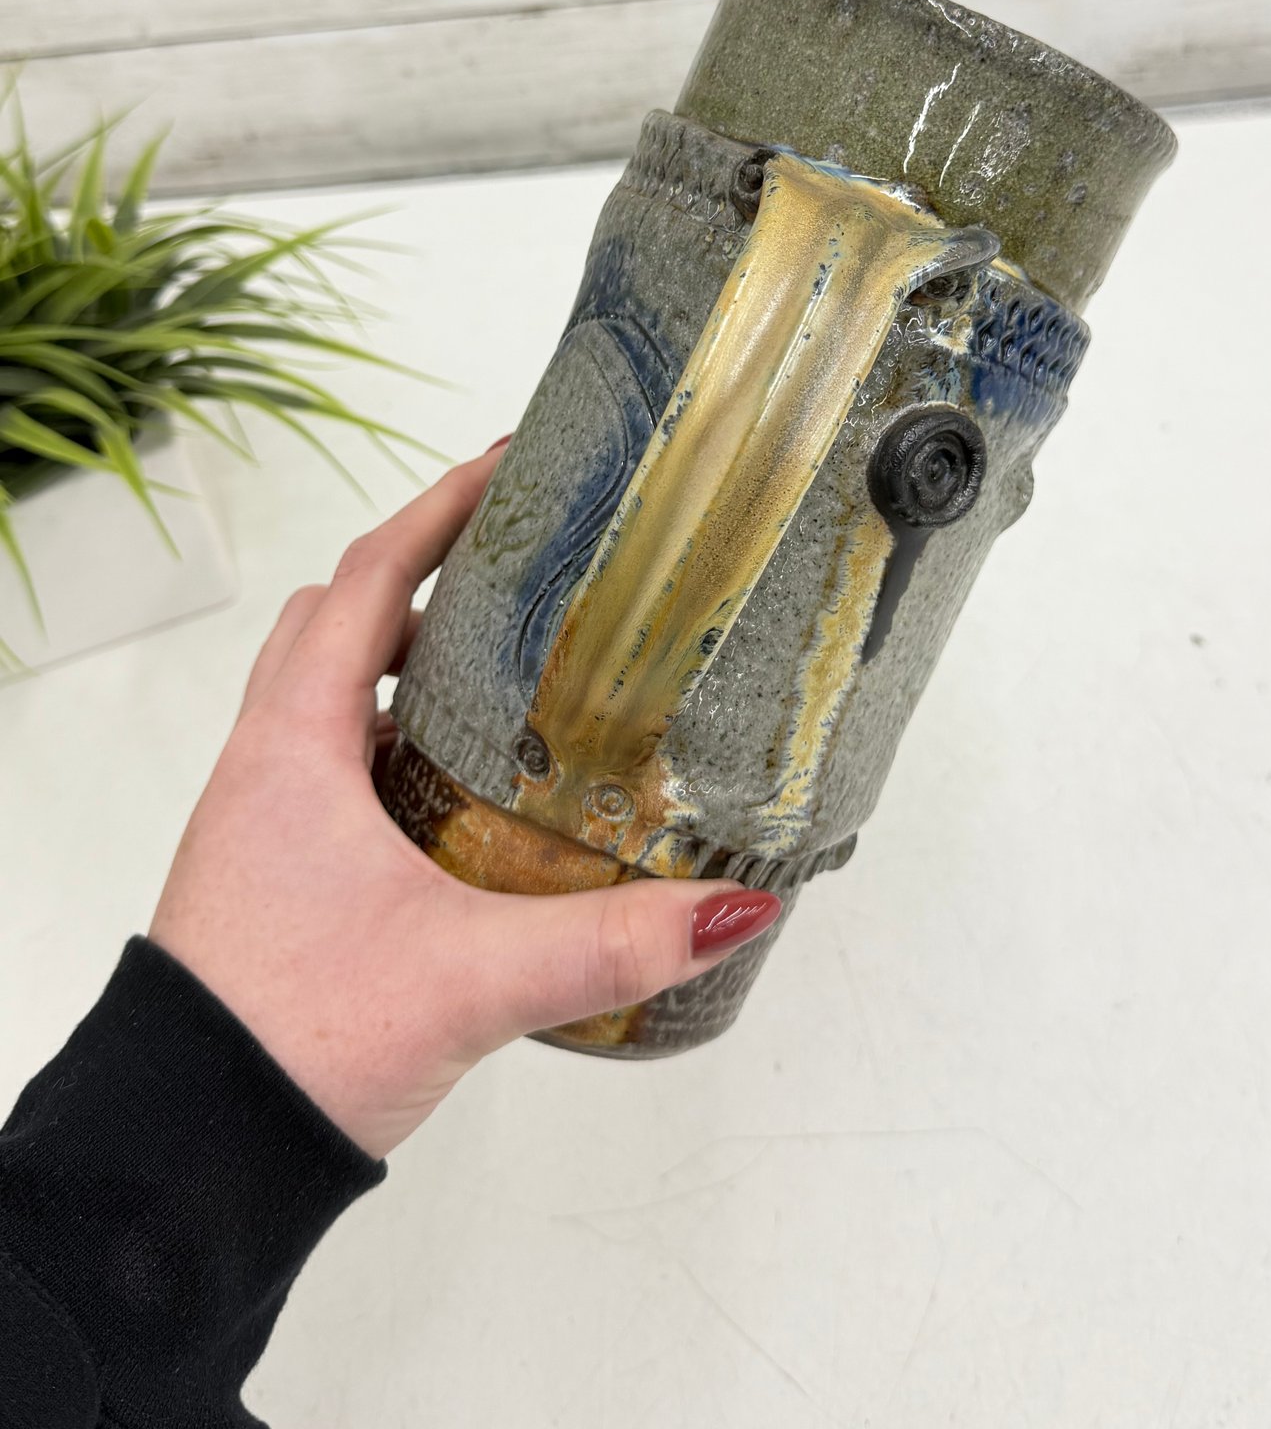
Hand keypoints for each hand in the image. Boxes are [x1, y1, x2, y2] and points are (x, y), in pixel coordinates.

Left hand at [149, 444, 779, 1157]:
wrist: (191, 1153)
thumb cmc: (294, 1038)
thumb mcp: (474, 978)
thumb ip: (611, 943)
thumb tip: (731, 908)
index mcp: (295, 748)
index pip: (367, 584)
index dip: (436, 514)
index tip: (505, 465)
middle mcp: (268, 767)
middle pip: (338, 624)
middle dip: (422, 576)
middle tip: (518, 562)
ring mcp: (265, 822)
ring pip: (330, 698)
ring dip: (406, 662)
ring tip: (511, 665)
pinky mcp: (279, 876)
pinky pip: (335, 765)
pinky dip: (395, 741)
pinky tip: (468, 792)